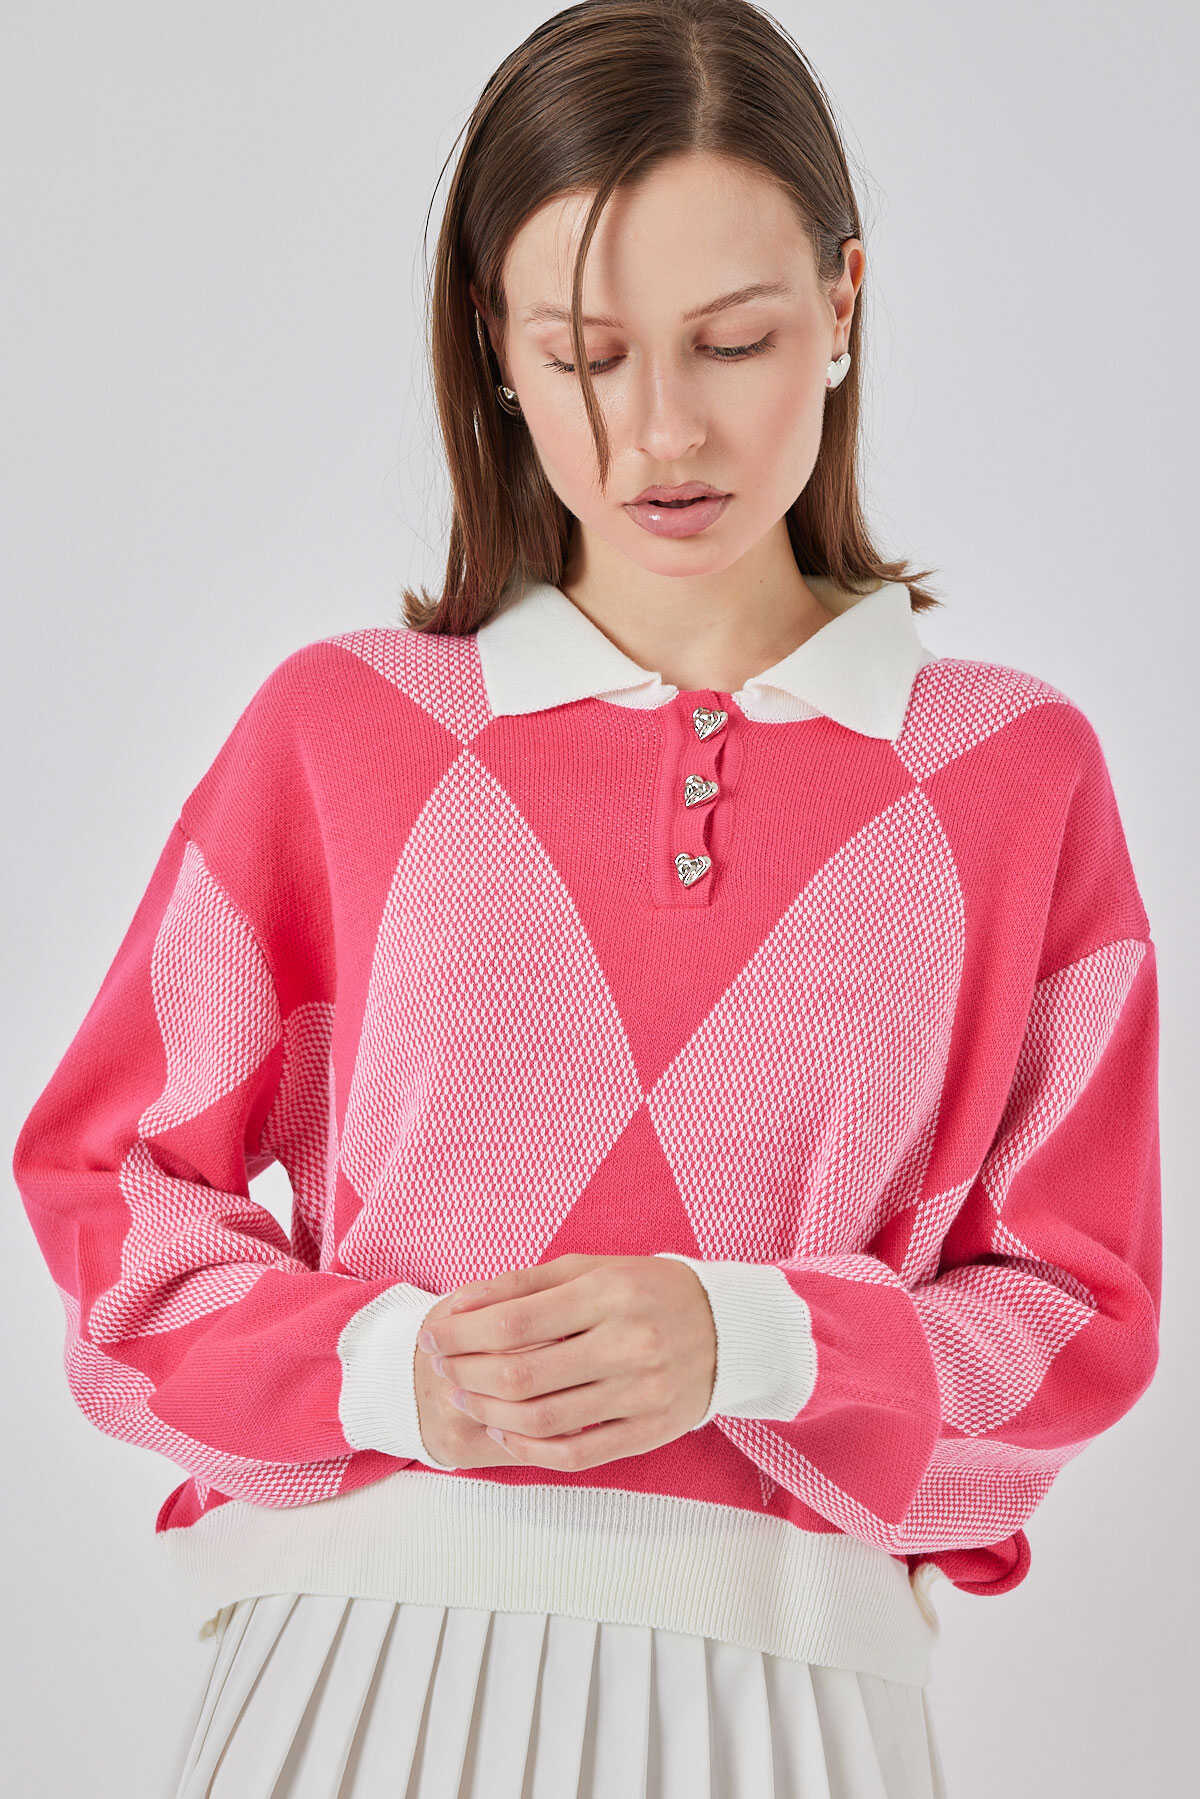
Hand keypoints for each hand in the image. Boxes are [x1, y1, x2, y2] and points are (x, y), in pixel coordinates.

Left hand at [413, 1254, 717, 1470]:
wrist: (727, 1328)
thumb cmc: (645, 1290)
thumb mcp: (589, 1268)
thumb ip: (523, 1285)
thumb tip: (459, 1304)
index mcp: (610, 1293)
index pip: (515, 1323)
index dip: (462, 1334)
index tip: (433, 1336)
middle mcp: (628, 1343)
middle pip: (522, 1376)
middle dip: (466, 1376)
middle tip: (440, 1370)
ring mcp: (641, 1393)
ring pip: (543, 1420)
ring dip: (488, 1414)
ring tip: (463, 1399)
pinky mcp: (649, 1431)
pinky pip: (577, 1454)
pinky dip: (529, 1450)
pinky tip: (503, 1432)